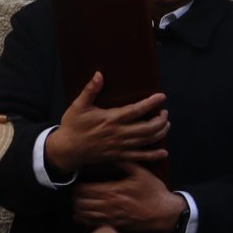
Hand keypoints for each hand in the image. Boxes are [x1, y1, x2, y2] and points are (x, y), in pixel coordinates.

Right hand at [43, 72, 168, 175]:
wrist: (67, 150)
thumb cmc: (73, 126)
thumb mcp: (79, 105)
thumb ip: (90, 90)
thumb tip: (99, 74)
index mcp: (111, 119)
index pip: (136, 110)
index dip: (151, 103)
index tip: (162, 96)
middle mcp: (119, 134)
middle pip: (147, 128)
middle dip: (160, 120)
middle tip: (165, 112)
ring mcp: (120, 147)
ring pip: (147, 141)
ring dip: (160, 133)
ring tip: (166, 124)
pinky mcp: (119, 156)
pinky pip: (140, 158)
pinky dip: (153, 156)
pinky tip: (163, 152)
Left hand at [71, 163, 187, 232]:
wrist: (163, 213)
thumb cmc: (152, 191)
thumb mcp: (140, 172)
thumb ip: (123, 162)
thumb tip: (109, 155)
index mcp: (113, 191)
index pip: (85, 190)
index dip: (77, 185)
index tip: (77, 179)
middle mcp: (108, 206)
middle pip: (81, 203)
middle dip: (74, 196)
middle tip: (75, 189)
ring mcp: (110, 218)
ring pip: (84, 214)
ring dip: (77, 207)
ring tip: (76, 200)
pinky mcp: (113, 225)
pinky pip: (92, 224)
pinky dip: (83, 218)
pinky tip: (81, 213)